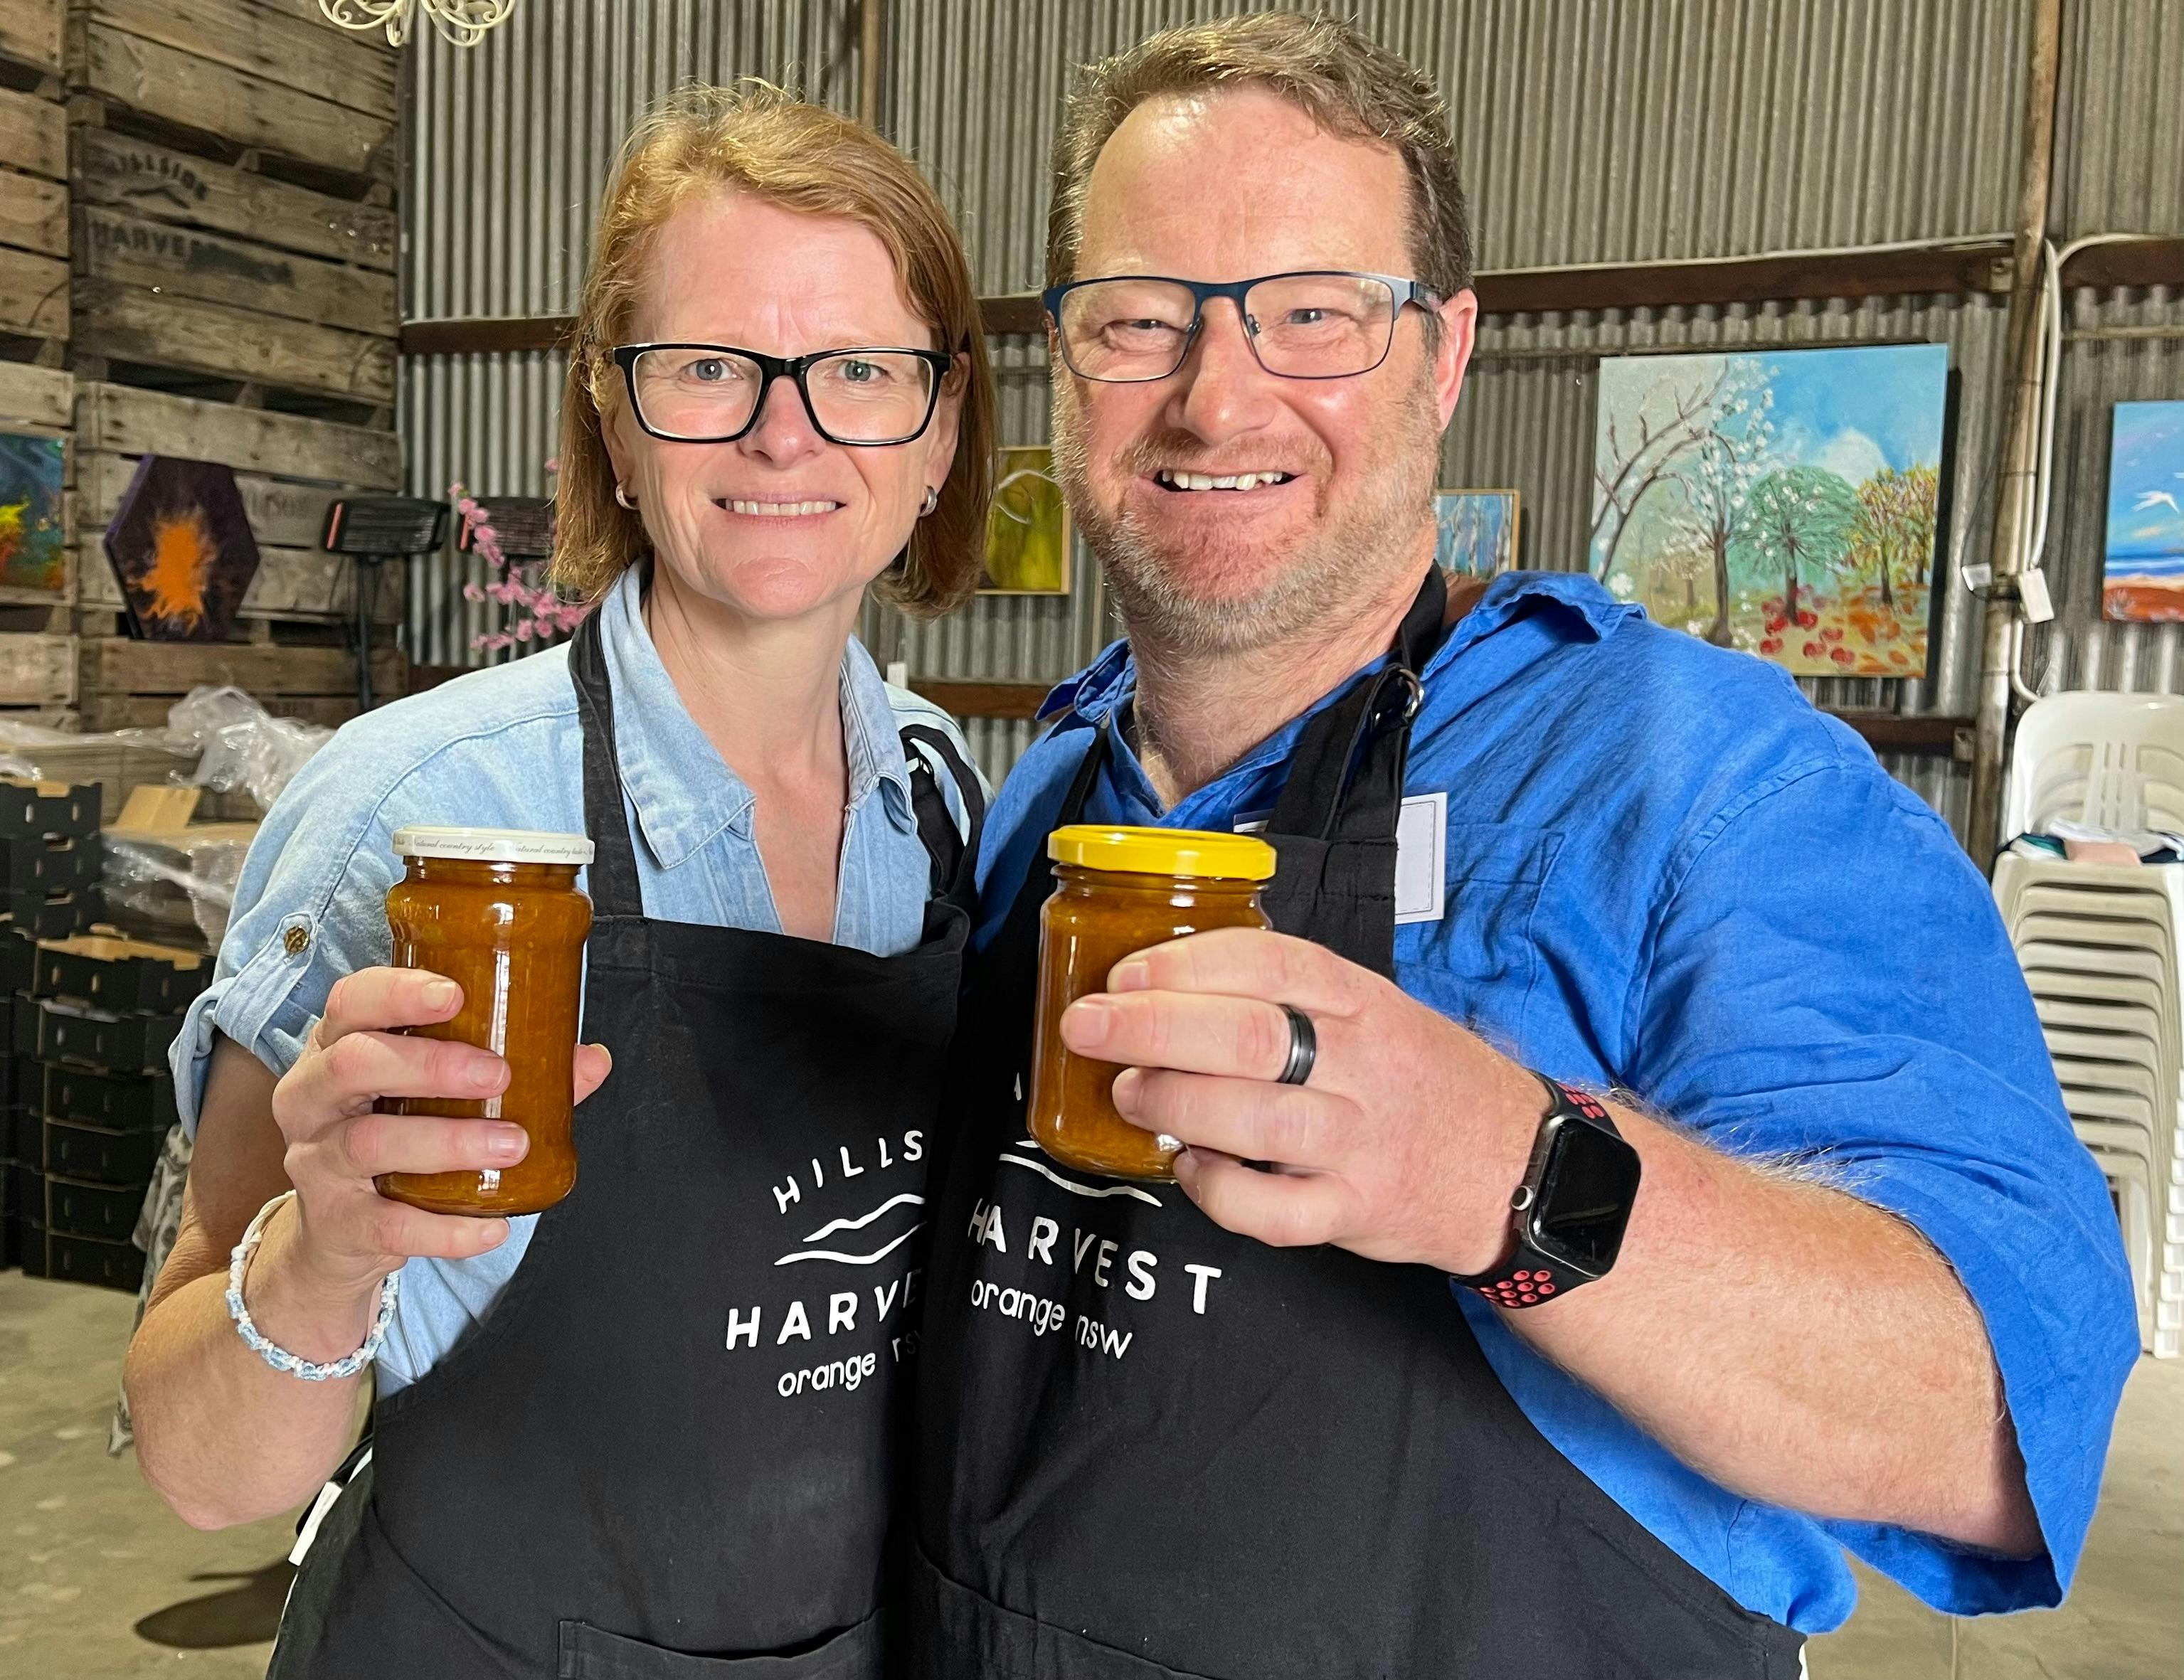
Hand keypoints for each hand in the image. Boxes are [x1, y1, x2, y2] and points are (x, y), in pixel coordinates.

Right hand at [270, 967, 612, 1296]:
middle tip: (498, 1074)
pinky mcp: (337, 1222)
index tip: (455, 993)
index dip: (397, 992)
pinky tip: (493, 1225)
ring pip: (369, 1141)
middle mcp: (312, 1097)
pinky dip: (445, 1229)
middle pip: (352, 1063)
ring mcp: (317, 1161)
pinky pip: (388, 1224)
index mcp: (337, 1046)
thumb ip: (511, 1073)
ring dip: (448, 1142)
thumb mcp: (433, 1093)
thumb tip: (590, 1060)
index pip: (350, 1001)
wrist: (343, 1231)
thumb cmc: (397, 1132)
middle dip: (429, 1064)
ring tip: (513, 1145)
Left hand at [1058, 928, 1540, 1271]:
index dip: (1188, 964)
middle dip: (1154, 1027)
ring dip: (1176, 1103)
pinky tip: (1187, 1167)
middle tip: (1088, 1027)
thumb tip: (1169, 980)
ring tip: (1128, 1093)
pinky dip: (1219, 1190)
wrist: (1513, 1164)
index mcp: (1365, 1002)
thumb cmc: (1420, 1078)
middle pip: (1252, 1036)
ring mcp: (1363, 1143)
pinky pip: (1277, 1212)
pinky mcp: (1356, 1211)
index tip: (1125, 973)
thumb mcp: (1376, 1009)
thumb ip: (1292, 994)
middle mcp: (1366, 1066)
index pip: (1271, 962)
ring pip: (1260, 1121)